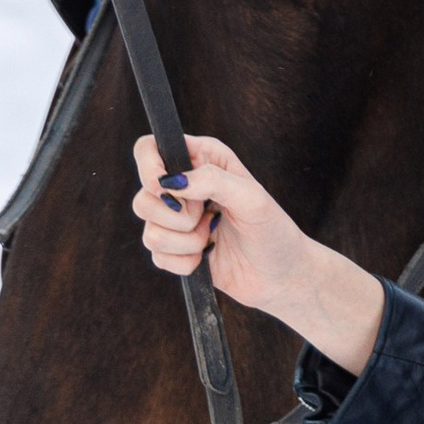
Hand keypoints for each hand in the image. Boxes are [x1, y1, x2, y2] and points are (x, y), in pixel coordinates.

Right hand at [130, 134, 387, 372]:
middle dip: (176, 216)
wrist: (280, 275)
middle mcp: (183, 187)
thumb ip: (213, 180)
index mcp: (202, 160)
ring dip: (186, 242)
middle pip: (143, 198)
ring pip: (150, 231)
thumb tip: (171, 181)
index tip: (164, 186)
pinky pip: (158, 257)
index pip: (149, 148)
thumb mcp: (251, 198)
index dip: (148, 166)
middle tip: (208, 216)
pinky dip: (185, 262)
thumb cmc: (273, 230)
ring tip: (212, 237)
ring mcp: (175, 221)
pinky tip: (207, 257)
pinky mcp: (174, 252)